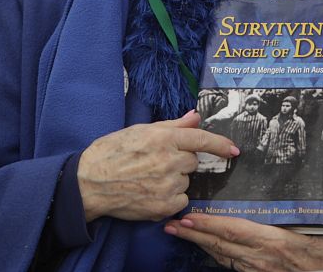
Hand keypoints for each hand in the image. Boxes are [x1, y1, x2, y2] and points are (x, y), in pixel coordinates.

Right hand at [77, 111, 238, 221]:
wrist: (89, 183)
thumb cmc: (111, 152)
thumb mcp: (140, 131)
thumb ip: (172, 125)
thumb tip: (195, 117)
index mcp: (163, 139)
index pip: (201, 139)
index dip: (220, 144)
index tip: (233, 150)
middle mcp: (168, 161)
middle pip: (193, 161)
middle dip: (181, 160)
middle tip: (157, 161)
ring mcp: (167, 185)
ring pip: (186, 181)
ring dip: (175, 179)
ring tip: (148, 177)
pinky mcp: (163, 206)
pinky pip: (180, 199)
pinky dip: (170, 197)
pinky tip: (150, 191)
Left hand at [165, 214, 322, 270]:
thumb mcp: (312, 225)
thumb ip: (291, 209)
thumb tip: (274, 187)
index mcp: (272, 241)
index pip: (232, 231)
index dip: (207, 224)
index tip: (187, 217)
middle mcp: (261, 258)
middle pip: (220, 244)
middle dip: (193, 234)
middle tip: (171, 224)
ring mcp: (259, 270)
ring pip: (222, 255)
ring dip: (200, 243)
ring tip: (181, 232)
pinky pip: (232, 264)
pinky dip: (216, 253)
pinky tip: (207, 246)